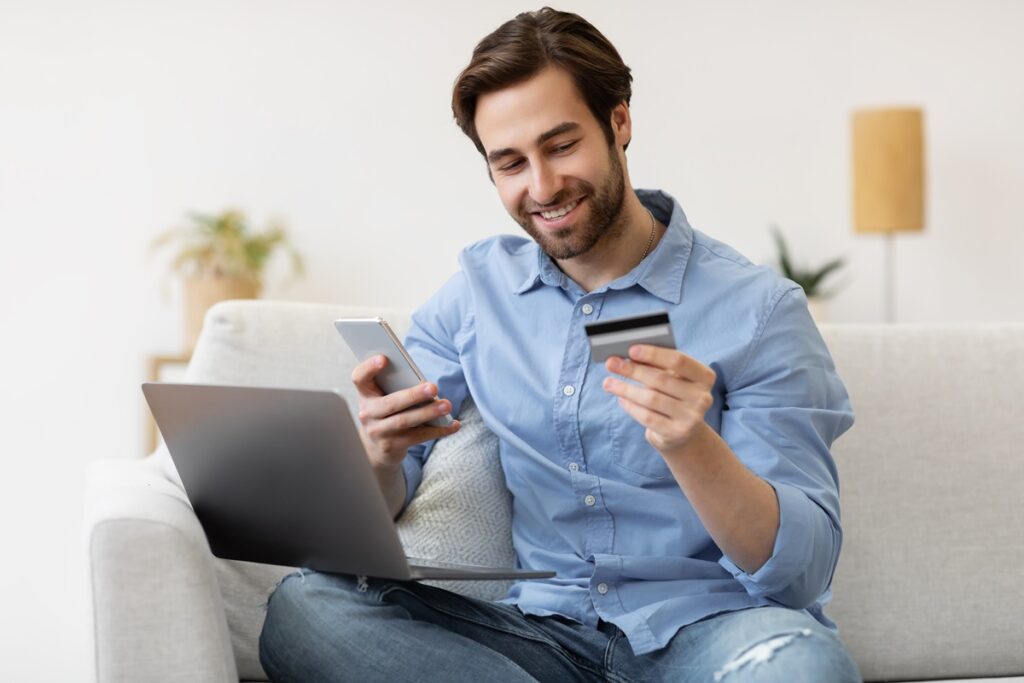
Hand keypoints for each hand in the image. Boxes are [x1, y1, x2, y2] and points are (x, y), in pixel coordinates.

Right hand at [351, 354, 459, 468]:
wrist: (376, 447)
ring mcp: (378, 432)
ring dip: (428, 413)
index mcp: (365, 394)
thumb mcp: (384, 397)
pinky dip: (438, 430)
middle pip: (390, 403)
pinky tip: (453, 425)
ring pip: (404, 421)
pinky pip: (418, 437)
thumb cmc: (387, 412)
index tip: (384, 358)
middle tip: (434, 387)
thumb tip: (424, 382)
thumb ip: (396, 386)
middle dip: (414, 395)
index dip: (369, 367)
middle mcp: (367, 413)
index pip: (359, 378)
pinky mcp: (391, 447)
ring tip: (447, 406)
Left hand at [602, 344, 715, 455]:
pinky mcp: (677, 433)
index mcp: (705, 377)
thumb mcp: (673, 379)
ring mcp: (691, 417)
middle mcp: (702, 397)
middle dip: (632, 370)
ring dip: (626, 389)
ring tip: (608, 382)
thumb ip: (658, 366)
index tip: (631, 349)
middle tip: (611, 363)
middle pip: (661, 379)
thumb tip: (628, 355)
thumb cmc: (674, 396)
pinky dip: (631, 406)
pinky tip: (621, 399)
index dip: (654, 354)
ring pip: (651, 399)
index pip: (679, 360)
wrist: (685, 432)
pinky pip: (647, 417)